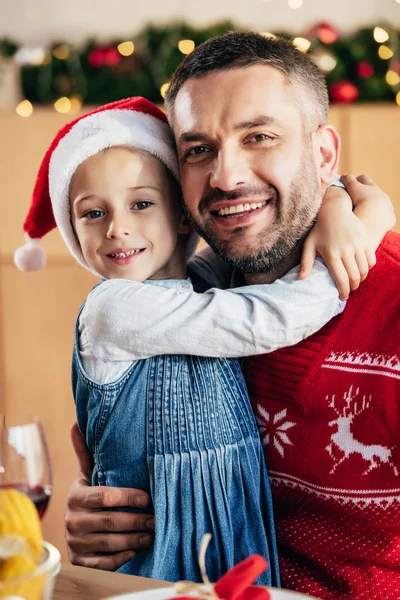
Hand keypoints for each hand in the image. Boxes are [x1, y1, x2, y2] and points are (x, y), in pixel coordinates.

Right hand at [65, 423, 153, 570]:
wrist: (74, 528)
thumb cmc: (89, 495)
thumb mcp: (86, 474)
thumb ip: (86, 452)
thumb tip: (76, 422)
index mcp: (76, 496)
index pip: (105, 496)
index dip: (129, 497)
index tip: (148, 497)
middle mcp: (73, 521)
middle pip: (111, 521)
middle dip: (137, 520)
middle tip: (157, 518)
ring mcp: (76, 543)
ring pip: (111, 542)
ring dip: (135, 538)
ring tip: (153, 533)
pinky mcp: (82, 562)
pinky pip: (104, 562)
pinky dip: (122, 556)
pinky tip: (136, 549)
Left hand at [299, 174, 393, 299]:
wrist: (334, 209)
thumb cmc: (318, 228)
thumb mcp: (309, 244)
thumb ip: (306, 262)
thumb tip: (301, 279)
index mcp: (331, 254)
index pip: (341, 279)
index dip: (343, 291)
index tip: (343, 297)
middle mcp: (346, 250)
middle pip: (354, 277)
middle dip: (353, 287)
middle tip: (349, 291)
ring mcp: (357, 245)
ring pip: (364, 270)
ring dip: (361, 279)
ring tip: (355, 282)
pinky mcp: (365, 240)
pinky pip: (371, 260)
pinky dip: (368, 268)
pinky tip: (362, 270)